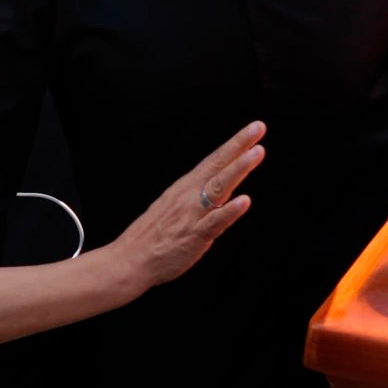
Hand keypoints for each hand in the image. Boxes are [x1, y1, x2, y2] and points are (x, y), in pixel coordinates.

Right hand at [104, 121, 265, 291]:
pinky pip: (215, 222)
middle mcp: (190, 196)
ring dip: (238, 169)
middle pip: (218, 165)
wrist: (129, 260)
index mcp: (186, 187)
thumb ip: (197, 195)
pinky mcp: (194, 236)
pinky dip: (230, 211)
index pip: (214, 160)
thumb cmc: (152, 235)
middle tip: (258, 127)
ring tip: (256, 153)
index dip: (235, 144)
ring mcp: (193, 214)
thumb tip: (216, 184)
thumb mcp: (174, 205)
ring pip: (219, 188)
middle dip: (239, 145)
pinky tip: (244, 201)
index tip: (254, 128)